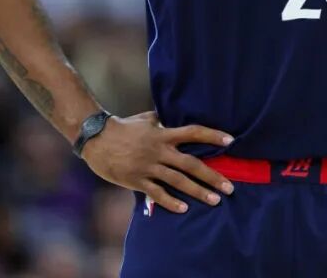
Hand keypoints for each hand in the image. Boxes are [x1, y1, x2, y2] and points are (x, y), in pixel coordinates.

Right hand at [81, 111, 234, 213]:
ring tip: (215, 201)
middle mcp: (159, 151)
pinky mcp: (137, 180)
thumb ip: (163, 121)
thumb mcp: (146, 119)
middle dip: (212, 177)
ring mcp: (148, 167)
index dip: (212, 136)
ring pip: (178, 181)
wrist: (96, 139)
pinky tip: (184, 208)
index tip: (230, 141)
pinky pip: (157, 193)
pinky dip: (171, 202)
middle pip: (191, 164)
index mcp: (163, 134)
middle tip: (230, 188)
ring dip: (198, 192)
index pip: (193, 132)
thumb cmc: (123, 127)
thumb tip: (174, 117)